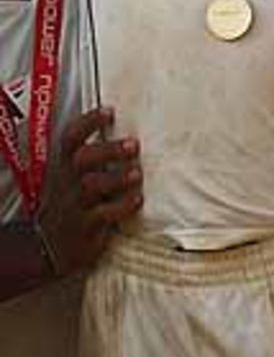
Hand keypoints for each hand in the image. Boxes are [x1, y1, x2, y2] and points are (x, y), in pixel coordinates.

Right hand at [37, 108, 142, 274]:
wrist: (52, 246)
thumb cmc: (75, 202)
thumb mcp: (75, 178)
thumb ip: (97, 157)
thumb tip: (136, 133)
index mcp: (66, 164)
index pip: (71, 137)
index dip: (89, 122)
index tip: (110, 111)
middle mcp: (69, 181)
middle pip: (82, 159)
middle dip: (108, 149)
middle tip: (134, 144)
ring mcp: (76, 204)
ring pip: (91, 186)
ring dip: (117, 178)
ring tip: (137, 173)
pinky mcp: (86, 226)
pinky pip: (103, 215)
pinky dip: (122, 206)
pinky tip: (137, 199)